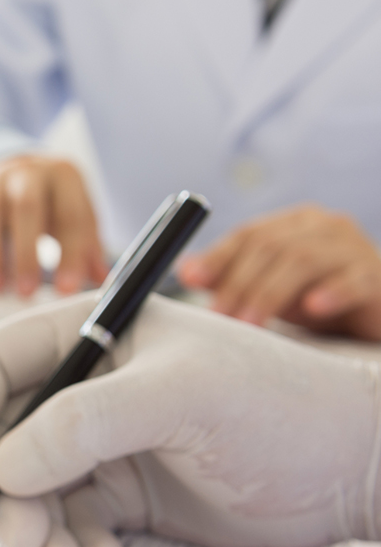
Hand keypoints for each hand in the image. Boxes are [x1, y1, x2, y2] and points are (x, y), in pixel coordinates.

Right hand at [0, 155, 105, 296]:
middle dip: (26, 251)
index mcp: (62, 175)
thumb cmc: (51, 201)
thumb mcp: (76, 214)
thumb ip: (89, 247)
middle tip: (26, 292)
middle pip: (25, 206)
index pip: (70, 214)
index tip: (67, 290)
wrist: (15, 169)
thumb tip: (104, 283)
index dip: (71, 253)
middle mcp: (24, 172)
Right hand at [0, 294, 380, 546]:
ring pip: (28, 491)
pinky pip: (69, 525)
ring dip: (35, 535)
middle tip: (28, 541)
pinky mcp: (125, 495)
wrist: (354, 469)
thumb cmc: (278, 407)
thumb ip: (84, 424)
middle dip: (3, 494)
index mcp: (89, 335)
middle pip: (0, 438)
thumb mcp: (179, 398)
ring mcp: (102, 444)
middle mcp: (85, 387)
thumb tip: (2, 467)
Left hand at [178, 204, 380, 339]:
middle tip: (218, 315)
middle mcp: (323, 226)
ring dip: (270, 293)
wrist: (375, 312)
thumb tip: (185, 269)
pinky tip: (312, 308)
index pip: (248, 234)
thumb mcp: (270, 285)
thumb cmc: (319, 295)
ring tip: (249, 323)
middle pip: (271, 247)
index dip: (218, 257)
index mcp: (294, 223)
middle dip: (238, 283)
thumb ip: (230, 276)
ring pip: (304, 260)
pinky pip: (354, 280)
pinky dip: (331, 292)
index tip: (191, 281)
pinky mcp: (377, 275)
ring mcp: (354, 247)